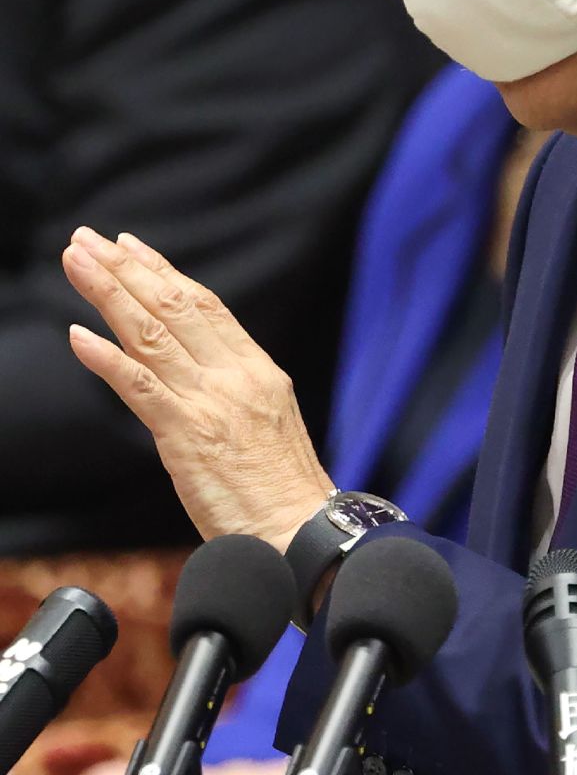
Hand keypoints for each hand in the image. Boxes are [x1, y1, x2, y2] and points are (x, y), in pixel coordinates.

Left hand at [62, 228, 332, 549]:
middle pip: (174, 306)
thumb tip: (199, 374)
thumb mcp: (270, 424)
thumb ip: (235, 392)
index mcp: (258, 369)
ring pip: (152, 334)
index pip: (205, 305)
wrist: (303, 533)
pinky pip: (139, 387)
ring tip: (76, 263)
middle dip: (126, 269)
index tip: (130, 246)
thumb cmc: (285, 493)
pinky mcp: (188, 435)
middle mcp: (235, 376)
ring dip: (108, 294)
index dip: (163, 271)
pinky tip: (78, 335)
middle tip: (87, 240)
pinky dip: (106, 358)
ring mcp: (211, 402)